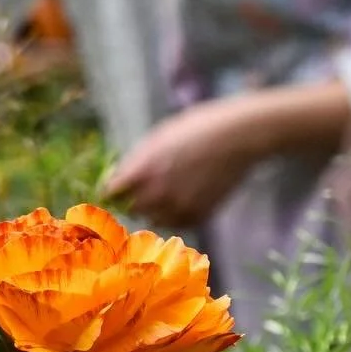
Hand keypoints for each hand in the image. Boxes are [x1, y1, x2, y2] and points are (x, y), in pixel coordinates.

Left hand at [102, 96, 270, 229]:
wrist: (238, 136)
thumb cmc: (196, 129)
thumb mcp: (158, 138)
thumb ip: (137, 161)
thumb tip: (120, 179)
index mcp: (143, 169)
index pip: (112, 192)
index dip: (113, 190)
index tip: (116, 189)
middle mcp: (158, 192)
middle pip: (132, 208)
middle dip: (133, 200)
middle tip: (141, 191)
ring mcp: (180, 206)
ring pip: (154, 218)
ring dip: (155, 209)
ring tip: (167, 192)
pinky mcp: (200, 214)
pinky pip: (177, 223)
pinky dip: (176, 215)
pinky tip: (185, 197)